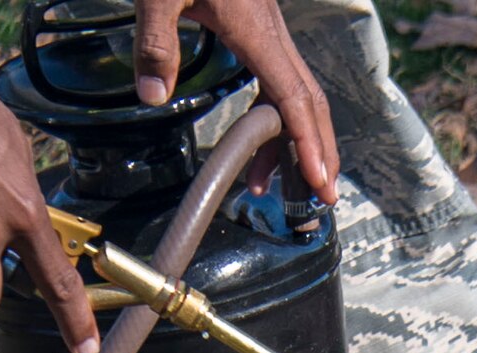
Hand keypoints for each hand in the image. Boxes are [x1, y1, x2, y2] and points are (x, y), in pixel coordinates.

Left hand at [133, 0, 340, 205]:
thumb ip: (156, 42)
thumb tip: (154, 96)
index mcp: (255, 29)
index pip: (293, 97)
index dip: (308, 143)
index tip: (318, 182)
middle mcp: (270, 34)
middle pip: (309, 101)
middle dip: (318, 152)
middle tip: (322, 200)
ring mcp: (266, 32)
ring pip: (296, 94)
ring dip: (294, 142)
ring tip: (274, 185)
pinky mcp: (255, 29)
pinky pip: (278, 81)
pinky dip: (276, 118)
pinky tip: (260, 141)